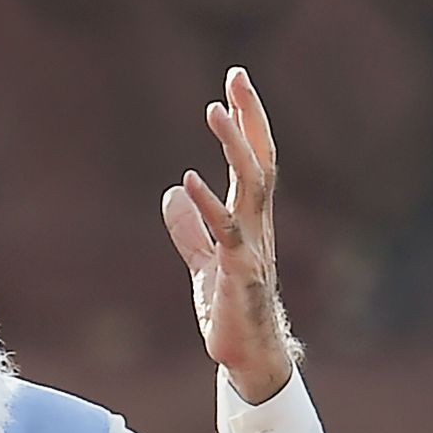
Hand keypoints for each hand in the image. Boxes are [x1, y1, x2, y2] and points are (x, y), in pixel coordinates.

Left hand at [161, 67, 296, 403]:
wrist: (246, 356)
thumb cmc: (231, 307)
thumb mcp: (204, 260)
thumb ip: (190, 228)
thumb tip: (171, 193)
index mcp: (249, 218)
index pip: (254, 158)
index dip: (248, 120)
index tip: (236, 81)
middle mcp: (257, 225)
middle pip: (260, 160)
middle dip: (250, 117)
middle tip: (237, 77)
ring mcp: (253, 247)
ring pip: (251, 187)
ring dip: (235, 147)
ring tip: (215, 111)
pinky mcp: (240, 274)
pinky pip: (226, 234)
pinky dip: (208, 206)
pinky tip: (187, 182)